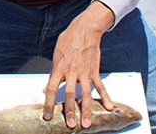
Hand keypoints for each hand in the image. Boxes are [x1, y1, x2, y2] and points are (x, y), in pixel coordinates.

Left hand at [43, 1, 114, 128]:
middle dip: (70, 111)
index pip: (52, 89)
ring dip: (87, 110)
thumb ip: (52, 74)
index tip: (47, 116)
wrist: (85, 29)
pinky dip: (105, 97)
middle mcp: (71, 71)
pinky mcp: (94, 71)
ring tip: (87, 123)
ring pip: (86, 94)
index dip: (49, 104)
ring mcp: (84, 72)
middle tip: (70, 125)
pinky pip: (100, 86)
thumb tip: (46, 89)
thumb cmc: (68, 41)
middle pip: (71, 94)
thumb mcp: (56, 55)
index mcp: (59, 68)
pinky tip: (109, 107)